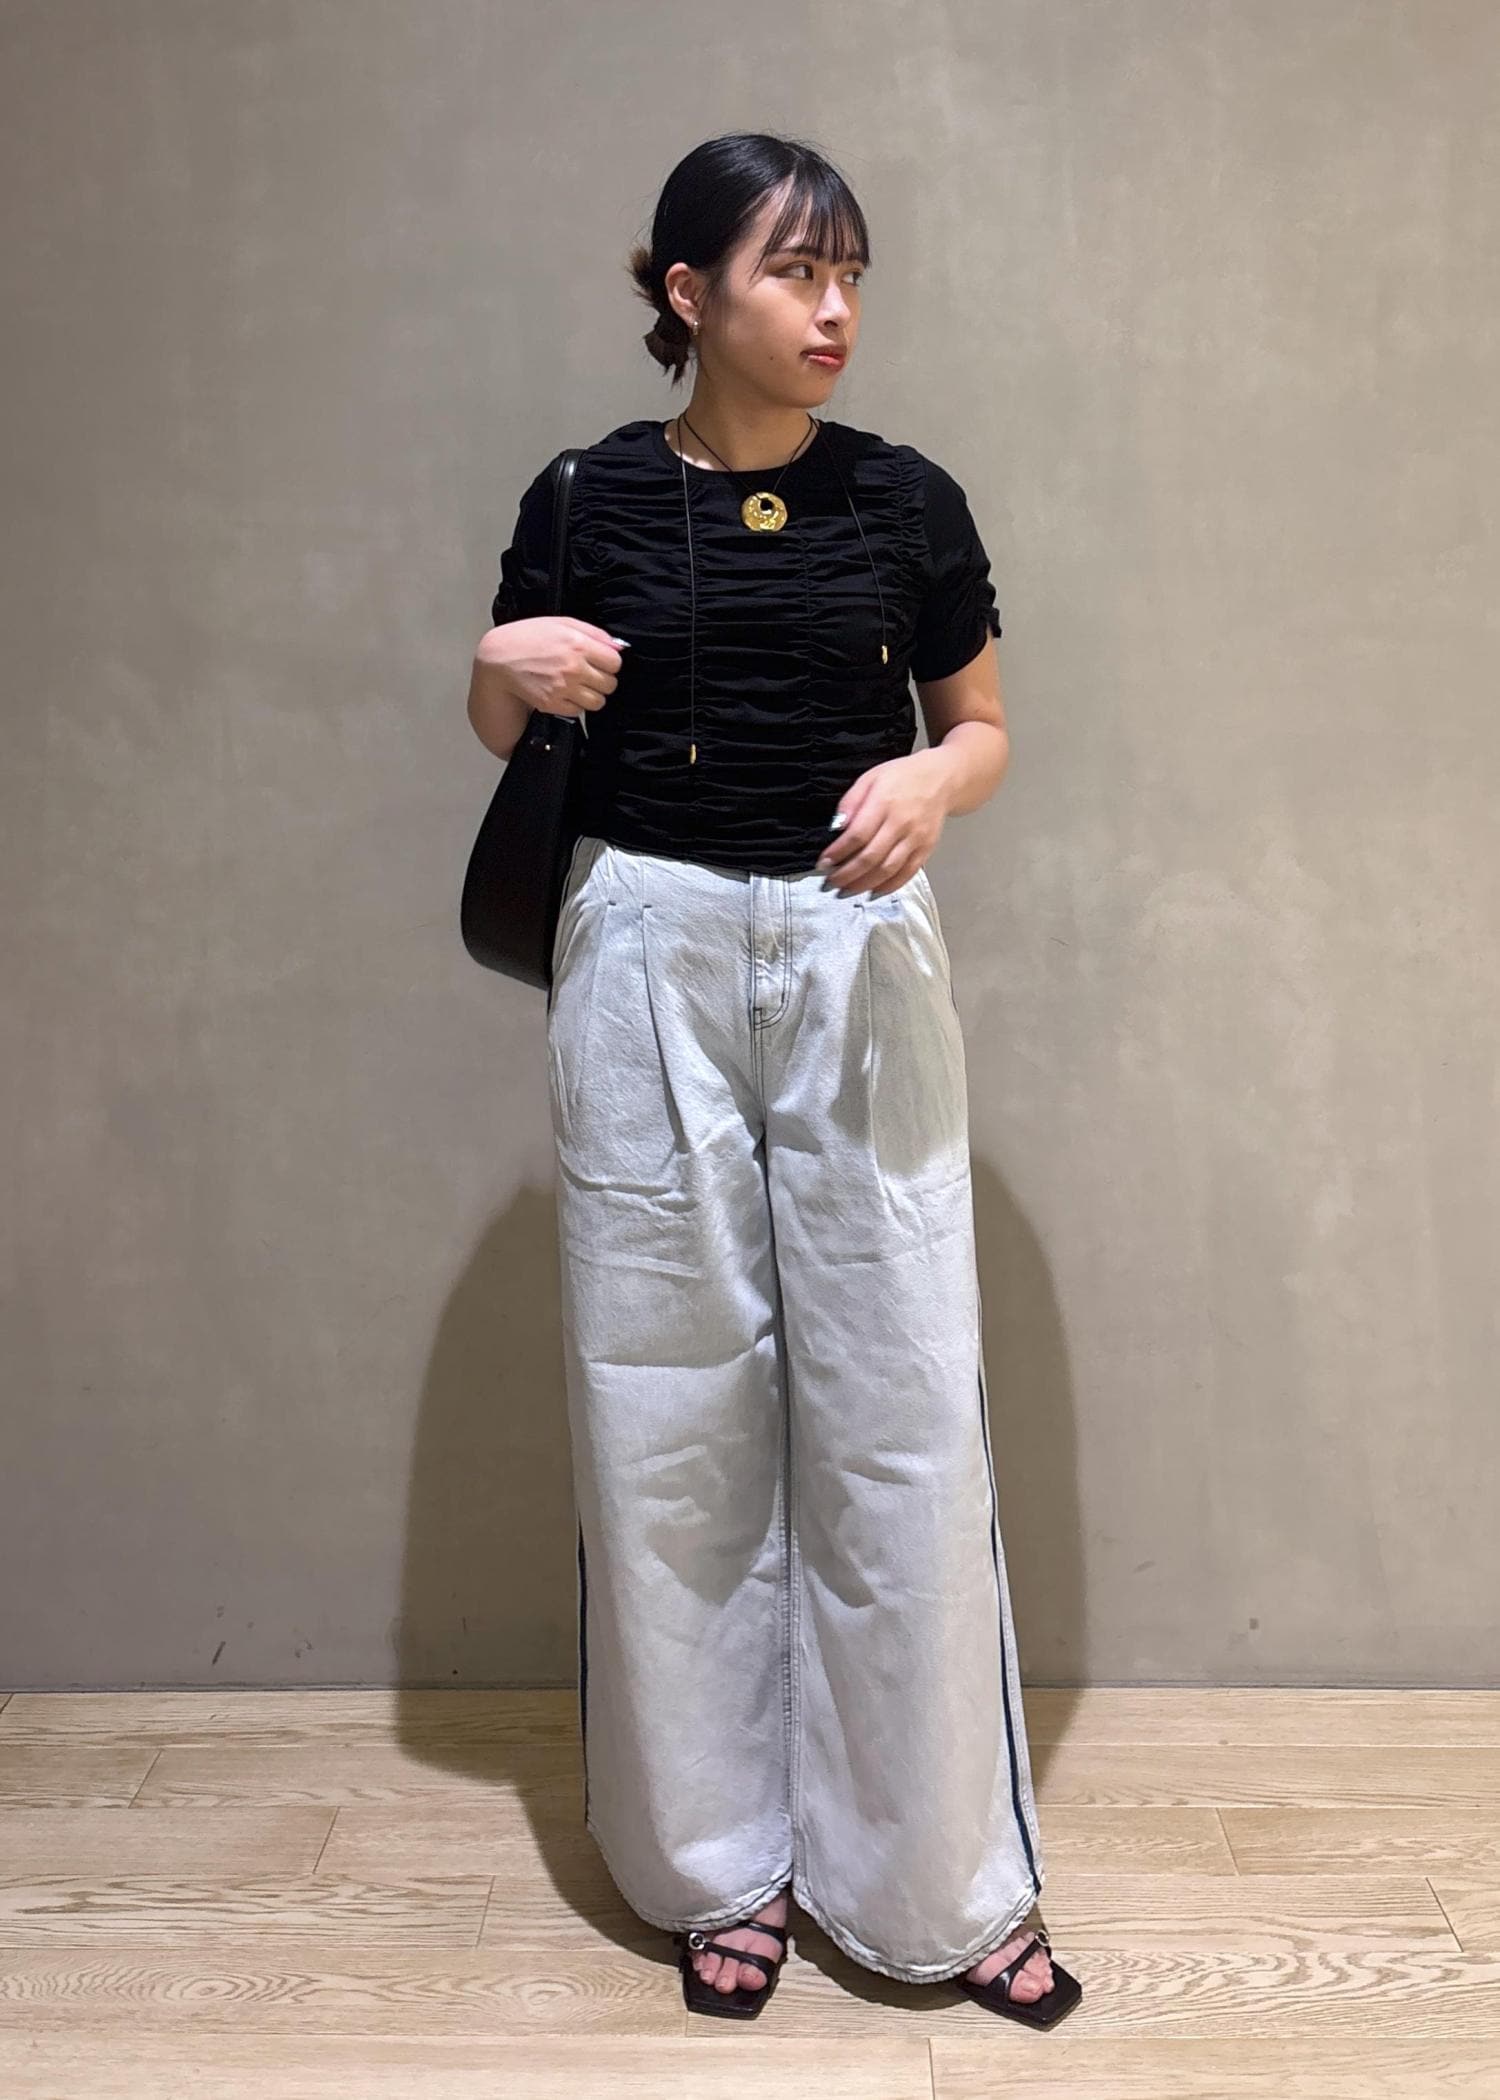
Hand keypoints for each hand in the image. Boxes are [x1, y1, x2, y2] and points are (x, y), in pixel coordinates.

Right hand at [477, 616, 624, 721]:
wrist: (499, 657)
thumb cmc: (529, 636)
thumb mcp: (562, 623)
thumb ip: (594, 633)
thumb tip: (618, 647)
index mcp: (578, 644)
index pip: (615, 663)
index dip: (609, 663)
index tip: (601, 662)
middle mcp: (573, 667)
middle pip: (610, 684)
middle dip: (602, 680)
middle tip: (589, 675)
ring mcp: (563, 688)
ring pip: (597, 702)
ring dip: (591, 695)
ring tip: (578, 686)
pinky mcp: (552, 704)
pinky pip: (578, 711)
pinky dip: (574, 705)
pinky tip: (564, 693)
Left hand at [814, 750, 953, 894]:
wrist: (941, 779)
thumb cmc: (902, 777)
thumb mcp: (870, 778)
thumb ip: (851, 802)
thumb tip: (837, 827)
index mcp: (884, 803)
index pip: (857, 835)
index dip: (838, 853)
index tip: (823, 863)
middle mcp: (901, 824)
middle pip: (871, 857)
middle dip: (846, 875)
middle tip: (830, 883)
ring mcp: (916, 839)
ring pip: (887, 870)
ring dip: (864, 885)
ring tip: (846, 891)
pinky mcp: (926, 849)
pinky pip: (906, 874)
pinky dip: (888, 887)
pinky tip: (872, 892)